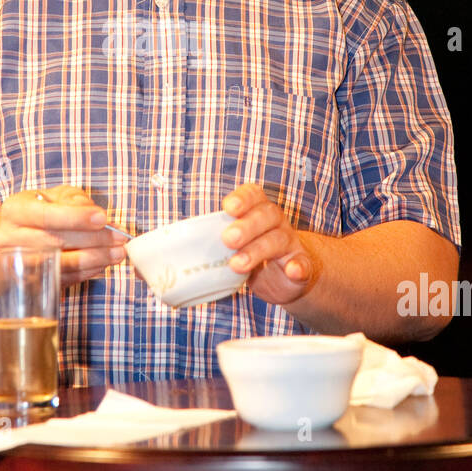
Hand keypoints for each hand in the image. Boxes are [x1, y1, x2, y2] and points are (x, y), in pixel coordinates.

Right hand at [0, 185, 126, 287]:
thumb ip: (74, 199)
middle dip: (93, 240)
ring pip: (60, 265)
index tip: (102, 218)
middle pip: (55, 243)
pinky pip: (62, 280)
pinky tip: (102, 264)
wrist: (13, 238)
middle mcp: (11, 239)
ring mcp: (19, 265)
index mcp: (15, 211)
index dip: (76, 218)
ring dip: (94, 260)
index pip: (46, 216)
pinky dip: (86, 272)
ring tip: (117, 253)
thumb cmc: (39, 212)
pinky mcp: (31, 283)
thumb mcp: (53, 196)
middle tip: (119, 239)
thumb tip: (96, 215)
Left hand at [220, 183, 315, 307]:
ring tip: (237, 264)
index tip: (228, 208)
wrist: (292, 274)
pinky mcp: (302, 267)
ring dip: (258, 250)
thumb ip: (213, 242)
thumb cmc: (253, 253)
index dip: (242, 199)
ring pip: (278, 240)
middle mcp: (276, 223)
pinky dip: (298, 267)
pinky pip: (303, 265)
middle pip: (266, 216)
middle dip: (246, 226)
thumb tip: (168, 253)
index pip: (254, 195)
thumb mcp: (235, 245)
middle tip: (228, 239)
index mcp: (258, 211)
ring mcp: (290, 244)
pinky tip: (292, 270)